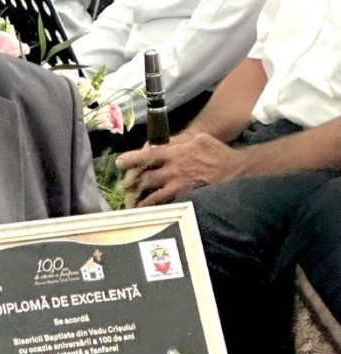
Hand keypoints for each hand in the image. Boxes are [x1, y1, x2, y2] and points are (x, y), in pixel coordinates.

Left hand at [116, 134, 243, 206]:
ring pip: (153, 196)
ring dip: (140, 201)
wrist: (234, 170)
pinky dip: (157, 209)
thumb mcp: (199, 139)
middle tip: (122, 186)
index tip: (119, 162)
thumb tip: (166, 145)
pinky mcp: (186, 197)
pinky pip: (167, 205)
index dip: (132, 159)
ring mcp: (179, 186)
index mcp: (176, 153)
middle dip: (131, 183)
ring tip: (131, 205)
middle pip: (146, 178)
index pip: (149, 155)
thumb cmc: (217, 152)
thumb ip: (180, 142)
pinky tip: (149, 213)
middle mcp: (174, 171)